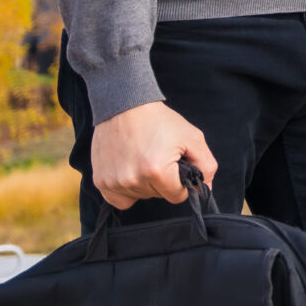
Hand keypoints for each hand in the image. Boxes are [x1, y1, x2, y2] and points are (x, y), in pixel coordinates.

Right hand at [91, 100, 217, 209]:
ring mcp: (113, 182)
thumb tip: (205, 190)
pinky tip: (131, 170)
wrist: (124, 105)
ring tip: (143, 158)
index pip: (178, 196)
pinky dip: (128, 190)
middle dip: (164, 180)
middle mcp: (132, 180)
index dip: (182, 181)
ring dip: (146, 183)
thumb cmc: (160, 121)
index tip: (177, 164)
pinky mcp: (100, 182)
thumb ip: (205, 166)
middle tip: (159, 155)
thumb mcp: (192, 137)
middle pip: (158, 196)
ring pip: (141, 196)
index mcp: (156, 170)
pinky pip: (120, 200)